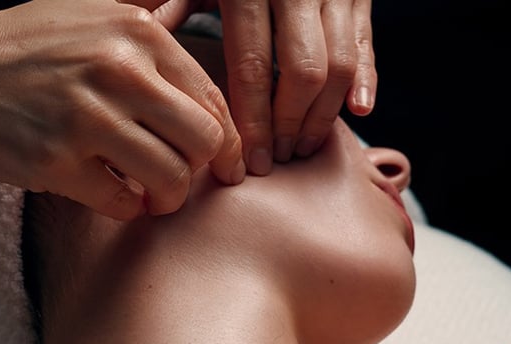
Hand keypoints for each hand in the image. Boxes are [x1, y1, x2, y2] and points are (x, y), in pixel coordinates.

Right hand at [0, 0, 243, 219]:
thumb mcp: (90, 15)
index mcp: (136, 32)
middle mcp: (118, 69)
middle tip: (180, 179)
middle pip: (204, 141)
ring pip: (171, 178)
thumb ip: (149, 31)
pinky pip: (122, 203)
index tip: (226, 166)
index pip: (212, 99)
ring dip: (167, 198)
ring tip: (151, 195)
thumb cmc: (21, 49)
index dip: (228, 142)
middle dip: (201, 171)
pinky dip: (127, 209)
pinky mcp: (55, 160)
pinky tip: (115, 196)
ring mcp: (86, 116)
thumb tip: (209, 51)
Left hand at [135, 0, 376, 174]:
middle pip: (303, 73)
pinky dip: (367, 80)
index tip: (254, 161)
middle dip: (292, 125)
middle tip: (280, 157)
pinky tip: (358, 111)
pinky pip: (366, 44)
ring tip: (304, 145)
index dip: (254, 120)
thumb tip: (144, 50)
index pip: (252, 67)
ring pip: (339, 65)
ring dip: (325, 114)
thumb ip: (171, 6)